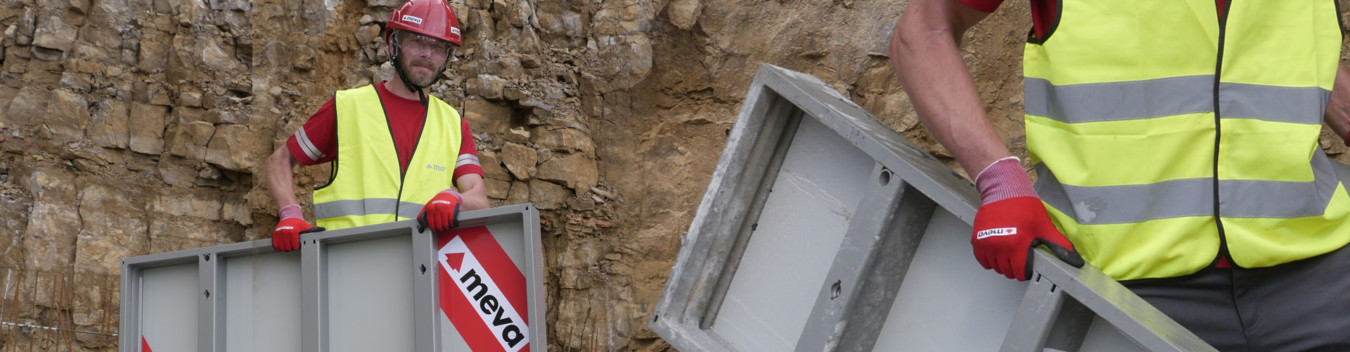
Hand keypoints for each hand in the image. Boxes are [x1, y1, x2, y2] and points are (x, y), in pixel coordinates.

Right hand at [272, 204, 323, 251]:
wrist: (288, 216)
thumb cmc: (298, 222)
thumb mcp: (305, 226)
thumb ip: (313, 229)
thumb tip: (323, 229)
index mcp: (293, 232)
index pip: (295, 246)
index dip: (297, 246)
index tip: (297, 244)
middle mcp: (285, 233)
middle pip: (288, 248)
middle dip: (291, 248)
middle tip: (292, 245)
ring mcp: (279, 234)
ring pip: (282, 248)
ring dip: (285, 248)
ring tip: (288, 245)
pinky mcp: (275, 234)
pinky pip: (275, 245)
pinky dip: (278, 247)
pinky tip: (282, 246)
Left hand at [418, 189, 462, 231]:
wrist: (448, 194)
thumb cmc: (437, 201)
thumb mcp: (428, 205)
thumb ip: (423, 213)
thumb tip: (421, 223)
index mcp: (430, 209)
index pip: (430, 222)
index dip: (432, 228)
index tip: (434, 230)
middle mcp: (437, 209)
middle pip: (438, 224)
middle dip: (440, 228)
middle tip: (441, 229)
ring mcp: (444, 209)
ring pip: (445, 224)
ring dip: (446, 227)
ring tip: (446, 227)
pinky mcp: (451, 210)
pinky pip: (452, 220)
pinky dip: (452, 224)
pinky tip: (452, 225)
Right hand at [971, 156, 1081, 279]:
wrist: (1004, 190)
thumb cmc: (1024, 207)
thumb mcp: (1044, 226)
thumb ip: (1059, 246)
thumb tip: (1076, 261)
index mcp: (1017, 245)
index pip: (1020, 272)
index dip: (1026, 271)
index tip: (1027, 265)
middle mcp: (999, 246)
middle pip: (1006, 271)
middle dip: (1014, 268)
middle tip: (1018, 259)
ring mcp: (986, 243)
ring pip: (994, 267)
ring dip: (1001, 265)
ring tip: (1008, 255)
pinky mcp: (977, 239)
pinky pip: (982, 260)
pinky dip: (988, 260)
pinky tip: (997, 252)